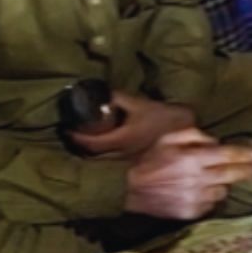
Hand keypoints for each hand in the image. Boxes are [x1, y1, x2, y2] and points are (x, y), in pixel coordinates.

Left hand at [70, 92, 195, 158]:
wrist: (184, 131)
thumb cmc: (162, 117)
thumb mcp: (139, 104)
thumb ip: (118, 98)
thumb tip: (102, 92)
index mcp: (121, 140)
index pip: (92, 144)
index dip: (77, 138)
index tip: (67, 130)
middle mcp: (122, 154)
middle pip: (95, 155)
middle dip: (82, 147)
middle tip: (73, 136)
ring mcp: (130, 159)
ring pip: (105, 159)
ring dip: (93, 151)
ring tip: (85, 141)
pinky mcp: (137, 160)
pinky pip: (114, 159)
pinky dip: (105, 153)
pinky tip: (105, 145)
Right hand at [124, 128, 251, 220]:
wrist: (130, 187)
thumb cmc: (151, 158)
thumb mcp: (169, 137)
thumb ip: (194, 135)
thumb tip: (215, 142)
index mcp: (193, 158)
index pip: (228, 155)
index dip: (245, 155)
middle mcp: (198, 179)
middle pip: (232, 175)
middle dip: (247, 170)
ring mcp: (195, 198)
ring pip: (223, 191)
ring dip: (225, 183)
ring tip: (221, 178)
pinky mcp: (191, 212)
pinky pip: (211, 204)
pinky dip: (211, 196)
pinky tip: (205, 190)